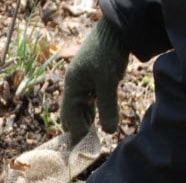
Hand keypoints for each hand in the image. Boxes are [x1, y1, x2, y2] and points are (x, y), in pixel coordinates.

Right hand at [61, 18, 128, 144]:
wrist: (115, 30)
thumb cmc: (108, 53)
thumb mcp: (109, 82)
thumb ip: (107, 107)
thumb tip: (108, 132)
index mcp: (72, 87)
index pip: (70, 117)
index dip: (78, 133)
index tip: (87, 148)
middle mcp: (73, 86)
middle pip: (70, 115)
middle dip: (78, 130)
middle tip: (89, 146)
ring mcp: (82, 83)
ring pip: (79, 109)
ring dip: (86, 122)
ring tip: (94, 137)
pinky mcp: (91, 81)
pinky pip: (87, 102)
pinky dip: (92, 112)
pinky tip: (99, 120)